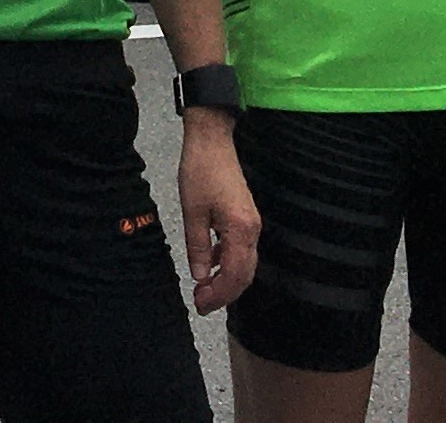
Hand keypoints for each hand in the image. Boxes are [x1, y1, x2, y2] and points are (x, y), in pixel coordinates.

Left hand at [175, 112, 257, 314]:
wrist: (212, 141)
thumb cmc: (200, 172)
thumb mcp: (192, 212)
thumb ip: (198, 247)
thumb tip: (200, 277)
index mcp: (241, 231)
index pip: (234, 276)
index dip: (219, 295)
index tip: (199, 304)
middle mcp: (253, 231)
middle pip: (244, 274)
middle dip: (224, 293)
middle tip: (201, 304)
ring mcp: (252, 224)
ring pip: (244, 264)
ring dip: (226, 280)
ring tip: (203, 289)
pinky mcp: (246, 217)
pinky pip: (241, 250)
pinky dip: (228, 263)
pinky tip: (210, 264)